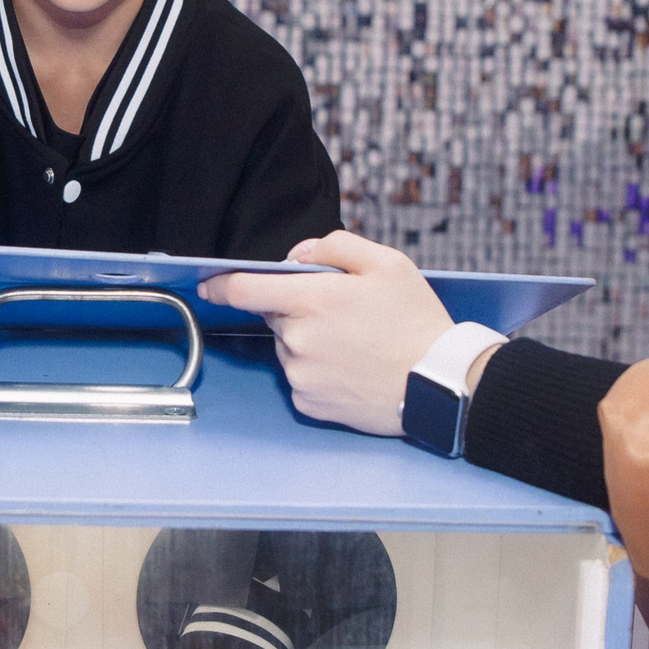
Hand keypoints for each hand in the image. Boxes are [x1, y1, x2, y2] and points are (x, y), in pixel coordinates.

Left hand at [199, 231, 452, 436]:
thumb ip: (336, 246)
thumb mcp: (387, 264)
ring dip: (308, 341)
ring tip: (355, 344)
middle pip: (275, 316)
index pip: (244, 289)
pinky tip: (351, 368)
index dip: (222, 284)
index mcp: (311, 300)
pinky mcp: (308, 402)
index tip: (210, 284)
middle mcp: (297, 339)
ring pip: (288, 347)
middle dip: (297, 309)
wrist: (438, 384)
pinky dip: (317, 370)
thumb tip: (299, 256)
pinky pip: (300, 377)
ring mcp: (300, 374)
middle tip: (342, 313)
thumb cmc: (415, 322)